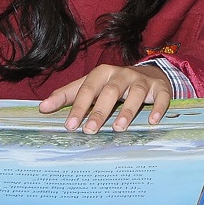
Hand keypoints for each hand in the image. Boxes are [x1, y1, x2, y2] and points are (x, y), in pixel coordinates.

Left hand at [39, 64, 170, 132]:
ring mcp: (142, 80)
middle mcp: (123, 74)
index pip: (88, 89)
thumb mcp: (89, 85)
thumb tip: (42, 108)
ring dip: (127, 110)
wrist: (148, 74)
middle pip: (110, 91)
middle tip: (90, 130)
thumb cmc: (112, 84)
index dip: (79, 107)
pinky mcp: (160, 88)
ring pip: (136, 93)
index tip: (70, 125)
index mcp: (102, 73)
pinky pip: (161, 97)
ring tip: (119, 128)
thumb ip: (67, 95)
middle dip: (100, 111)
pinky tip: (152, 121)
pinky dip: (158, 108)